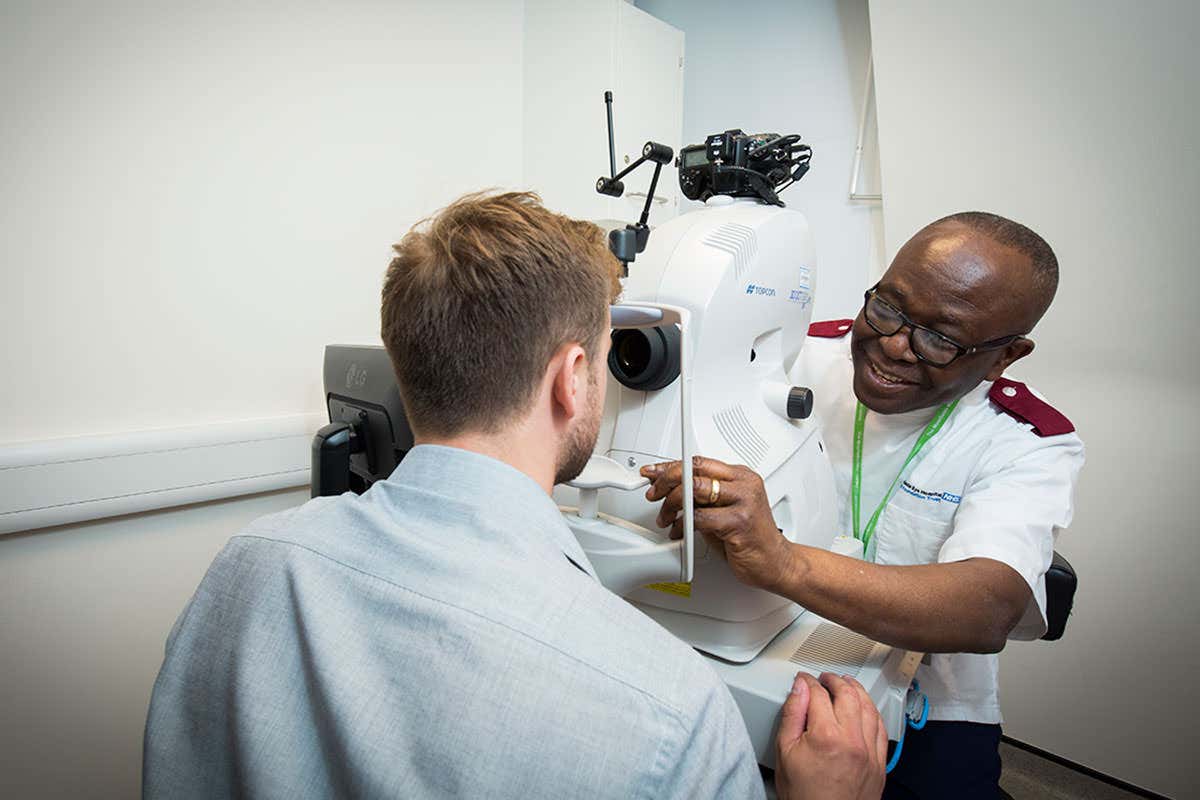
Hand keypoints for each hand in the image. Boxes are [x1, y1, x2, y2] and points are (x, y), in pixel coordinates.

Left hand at [640, 456, 789, 590]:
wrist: (776, 562)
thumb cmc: (751, 538)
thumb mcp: (725, 510)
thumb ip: (703, 497)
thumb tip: (671, 489)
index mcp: (741, 476)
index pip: (699, 462)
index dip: (671, 466)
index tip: (653, 473)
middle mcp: (744, 485)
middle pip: (695, 470)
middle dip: (667, 481)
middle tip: (654, 494)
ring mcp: (744, 502)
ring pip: (694, 491)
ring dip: (672, 505)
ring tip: (666, 518)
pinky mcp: (739, 523)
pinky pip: (700, 518)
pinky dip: (683, 525)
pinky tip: (679, 531)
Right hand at [775, 672, 887, 799]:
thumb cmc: (803, 794)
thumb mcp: (784, 752)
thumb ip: (792, 715)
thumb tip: (798, 689)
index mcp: (825, 735)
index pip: (818, 694)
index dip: (808, 682)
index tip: (803, 680)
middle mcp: (852, 740)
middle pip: (847, 694)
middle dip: (834, 680)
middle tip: (824, 678)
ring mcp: (869, 752)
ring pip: (868, 707)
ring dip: (857, 690)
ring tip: (846, 684)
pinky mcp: (880, 763)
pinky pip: (881, 728)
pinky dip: (873, 712)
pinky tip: (866, 708)